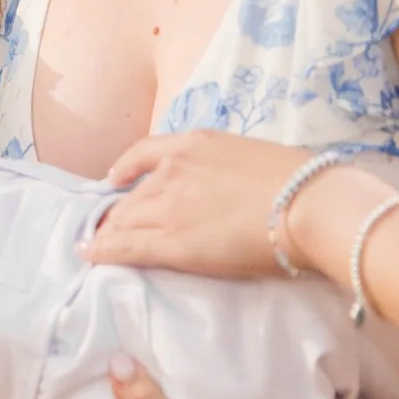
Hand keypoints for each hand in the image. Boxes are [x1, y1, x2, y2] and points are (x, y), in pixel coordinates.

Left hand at [83, 131, 343, 279]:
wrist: (309, 206)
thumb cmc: (300, 181)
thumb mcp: (250, 154)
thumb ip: (222, 166)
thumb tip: (222, 185)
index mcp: (194, 144)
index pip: (145, 152)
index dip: (124, 169)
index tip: (113, 180)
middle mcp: (172, 171)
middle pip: (132, 195)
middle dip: (117, 213)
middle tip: (106, 228)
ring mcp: (169, 207)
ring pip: (126, 222)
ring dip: (109, 234)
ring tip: (96, 245)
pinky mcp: (173, 243)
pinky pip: (127, 247)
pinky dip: (103, 250)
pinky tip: (89, 254)